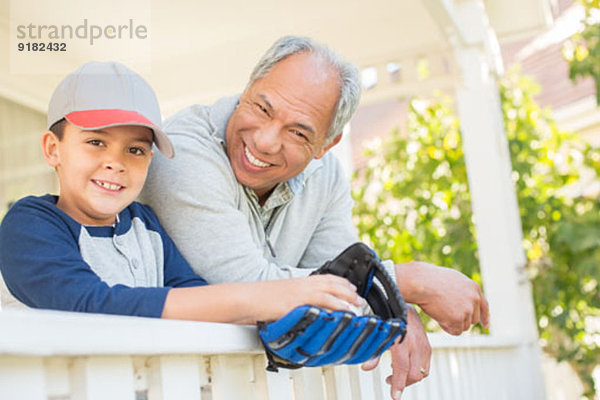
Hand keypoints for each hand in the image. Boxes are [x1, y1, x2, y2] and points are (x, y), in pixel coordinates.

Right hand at [162, 274, 361, 324]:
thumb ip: (293, 302)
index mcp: (298, 282)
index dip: (340, 282)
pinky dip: (336, 307)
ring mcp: (301, 292)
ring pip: (331, 291)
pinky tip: (345, 312)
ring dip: (347, 297)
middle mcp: (302, 284)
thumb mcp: (279, 297)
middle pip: (332, 282)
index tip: (350, 287)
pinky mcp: (298, 302)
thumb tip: (300, 310)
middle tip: (359, 297)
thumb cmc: (258, 300)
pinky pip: (322, 303)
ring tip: (358, 305)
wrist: (245, 298)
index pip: (324, 278)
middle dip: (348, 289)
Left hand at [361, 306, 430, 399]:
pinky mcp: (428, 345)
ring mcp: (424, 345)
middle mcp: (416, 344)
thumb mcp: (379, 334)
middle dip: (403, 383)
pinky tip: (405, 365)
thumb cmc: (388, 317)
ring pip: (422, 372)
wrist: (402, 303)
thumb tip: (365, 367)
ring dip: (410, 377)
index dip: (398, 385)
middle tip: (390, 382)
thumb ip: (374, 352)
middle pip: (414, 374)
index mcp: (402, 341)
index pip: (402, 369)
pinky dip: (417, 370)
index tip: (395, 396)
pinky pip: (426, 365)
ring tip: (396, 373)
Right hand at [396, 261, 489, 334]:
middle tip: (446, 313)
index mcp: (474, 288)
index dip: (485, 317)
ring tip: (439, 311)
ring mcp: (467, 309)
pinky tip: (438, 317)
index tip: (485, 326)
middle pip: (473, 319)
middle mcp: (474, 299)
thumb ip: (463, 291)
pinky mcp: (458, 319)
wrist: (421, 282)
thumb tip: (464, 304)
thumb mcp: (452, 281)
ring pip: (464, 326)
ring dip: (452, 323)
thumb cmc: (431, 280)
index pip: (484, 306)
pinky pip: (456, 331)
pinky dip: (447, 327)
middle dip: (462, 320)